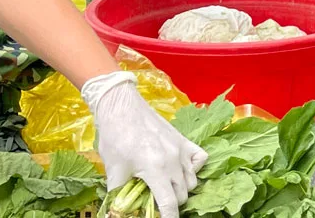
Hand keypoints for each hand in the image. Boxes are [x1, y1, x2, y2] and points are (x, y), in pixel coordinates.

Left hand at [82, 72, 206, 217]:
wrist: (122, 107)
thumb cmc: (115, 137)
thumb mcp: (114, 170)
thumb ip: (118, 196)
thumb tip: (115, 214)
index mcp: (156, 169)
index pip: (170, 204)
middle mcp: (174, 160)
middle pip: (183, 194)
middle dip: (171, 203)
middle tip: (155, 203)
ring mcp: (182, 148)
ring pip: (192, 179)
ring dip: (181, 189)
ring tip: (165, 188)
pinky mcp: (184, 140)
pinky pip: (200, 159)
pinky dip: (195, 169)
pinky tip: (180, 171)